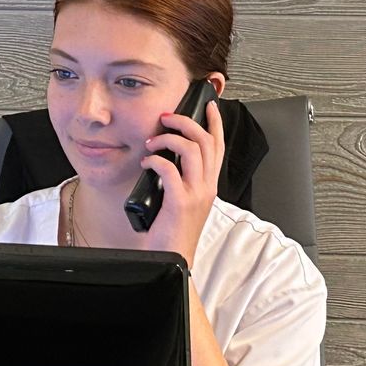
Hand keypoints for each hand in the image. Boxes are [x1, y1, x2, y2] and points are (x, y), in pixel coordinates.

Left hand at [135, 98, 223, 268]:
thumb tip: (164, 157)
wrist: (173, 259)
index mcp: (209, 185)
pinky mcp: (180, 202)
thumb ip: (181, 180)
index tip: (209, 106)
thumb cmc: (173, 232)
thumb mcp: (183, 201)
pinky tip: (146, 162)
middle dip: (185, 121)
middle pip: (206, 141)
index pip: (219, 146)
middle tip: (167, 118)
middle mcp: (207, 187)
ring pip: (191, 149)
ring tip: (152, 142)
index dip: (216, 123)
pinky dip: (155, 160)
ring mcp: (196, 194)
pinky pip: (169, 169)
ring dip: (168, 139)